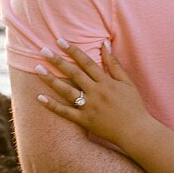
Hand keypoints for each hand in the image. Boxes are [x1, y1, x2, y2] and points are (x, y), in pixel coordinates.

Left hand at [37, 40, 152, 149]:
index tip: (60, 40)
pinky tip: (39, 97)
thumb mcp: (127, 82)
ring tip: (37, 68)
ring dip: (51, 79)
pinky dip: (52, 105)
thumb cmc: (133, 105)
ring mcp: (89, 107)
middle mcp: (96, 93)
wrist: (135, 131)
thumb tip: (104, 44)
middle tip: (42, 50)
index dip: (73, 50)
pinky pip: (66, 112)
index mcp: (106, 82)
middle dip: (58, 61)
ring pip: (66, 91)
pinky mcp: (84, 121)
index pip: (87, 62)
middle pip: (74, 74)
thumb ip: (114, 63)